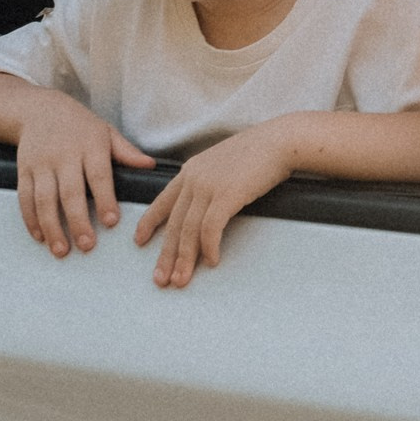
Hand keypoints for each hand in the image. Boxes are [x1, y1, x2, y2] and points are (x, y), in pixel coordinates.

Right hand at [14, 91, 153, 257]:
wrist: (39, 109)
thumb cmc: (80, 125)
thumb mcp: (106, 132)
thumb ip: (126, 151)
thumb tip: (150, 165)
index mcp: (90, 146)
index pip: (99, 175)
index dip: (105, 199)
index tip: (112, 222)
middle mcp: (64, 156)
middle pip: (70, 192)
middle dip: (78, 221)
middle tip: (86, 245)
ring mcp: (41, 164)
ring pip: (44, 199)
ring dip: (51, 226)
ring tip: (61, 250)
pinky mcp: (23, 170)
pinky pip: (25, 198)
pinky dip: (30, 219)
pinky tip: (40, 236)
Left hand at [132, 118, 298, 287]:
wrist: (280, 140)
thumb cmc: (259, 151)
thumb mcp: (224, 162)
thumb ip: (209, 179)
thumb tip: (207, 202)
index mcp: (191, 170)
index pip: (162, 200)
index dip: (149, 222)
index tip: (139, 240)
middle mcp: (194, 178)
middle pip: (174, 224)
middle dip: (166, 255)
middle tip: (160, 278)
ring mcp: (209, 186)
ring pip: (188, 230)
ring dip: (185, 259)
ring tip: (181, 280)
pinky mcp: (226, 195)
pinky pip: (211, 229)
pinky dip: (209, 248)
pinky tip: (212, 261)